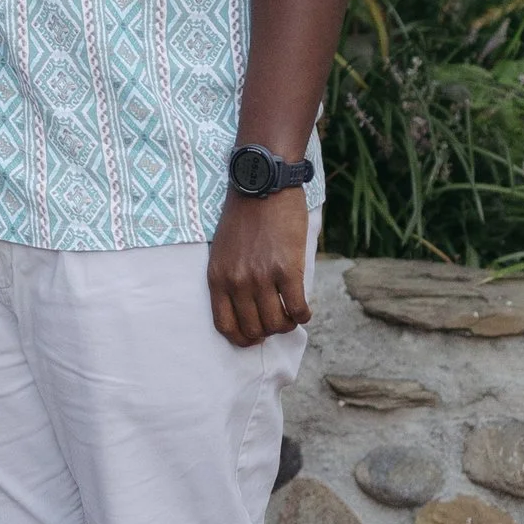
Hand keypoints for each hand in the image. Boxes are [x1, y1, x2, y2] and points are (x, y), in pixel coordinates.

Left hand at [206, 185, 309, 348]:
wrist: (263, 185)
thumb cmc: (243, 216)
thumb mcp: (222, 250)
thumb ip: (230, 278)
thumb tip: (247, 309)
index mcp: (217, 278)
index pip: (226, 326)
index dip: (243, 338)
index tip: (255, 337)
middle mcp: (237, 282)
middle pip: (254, 329)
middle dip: (268, 331)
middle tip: (277, 320)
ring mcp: (262, 277)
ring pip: (276, 323)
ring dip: (287, 324)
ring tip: (292, 315)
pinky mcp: (287, 269)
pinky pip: (297, 308)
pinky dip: (303, 315)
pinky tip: (305, 309)